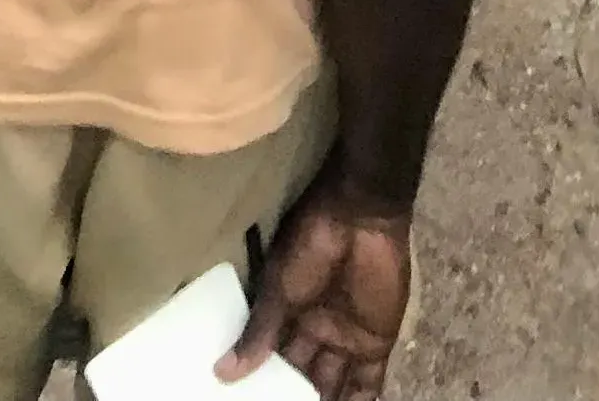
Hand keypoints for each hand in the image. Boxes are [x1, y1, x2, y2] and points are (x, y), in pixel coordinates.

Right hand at [224, 177, 412, 399]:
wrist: (360, 216)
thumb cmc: (311, 246)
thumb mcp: (278, 289)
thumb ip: (258, 333)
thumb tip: (222, 372)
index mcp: (289, 317)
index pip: (273, 361)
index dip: (264, 384)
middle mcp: (315, 332)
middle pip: (302, 378)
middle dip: (292, 397)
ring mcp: (347, 338)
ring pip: (333, 385)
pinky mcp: (376, 342)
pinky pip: (368, 383)